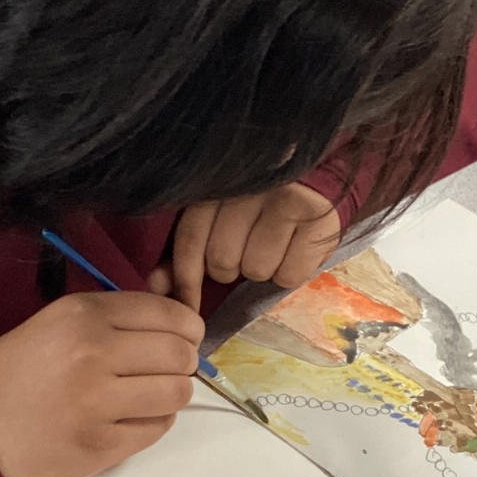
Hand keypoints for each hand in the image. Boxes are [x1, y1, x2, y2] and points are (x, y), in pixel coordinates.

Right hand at [0, 292, 204, 476]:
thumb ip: (118, 316)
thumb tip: (182, 325)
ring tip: (152, 393)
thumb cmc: (26, 366)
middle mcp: (92, 355)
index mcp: (85, 316)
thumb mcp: (64, 319)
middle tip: (171, 368)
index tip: (186, 337)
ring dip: (173, 392)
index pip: (168, 314)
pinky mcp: (100, 446)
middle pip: (179, 354)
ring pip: (176, 393)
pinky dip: (154, 421)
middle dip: (184, 361)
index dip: (188, 327)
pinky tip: (131, 416)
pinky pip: (157, 429)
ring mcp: (96, 404)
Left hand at [151, 183, 341, 311]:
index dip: (185, 279)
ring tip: (273, 245)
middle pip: (222, 261)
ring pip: (256, 270)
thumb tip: (157, 285)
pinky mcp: (318, 218)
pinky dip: (290, 272)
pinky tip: (294, 249)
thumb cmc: (260, 198)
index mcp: (217, 183)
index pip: (190, 239)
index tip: (187, 306)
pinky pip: (290, 275)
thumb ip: (187, 248)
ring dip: (262, 269)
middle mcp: (249, 187)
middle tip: (246, 249)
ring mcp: (286, 200)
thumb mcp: (218, 213)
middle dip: (230, 268)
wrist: (319, 170)